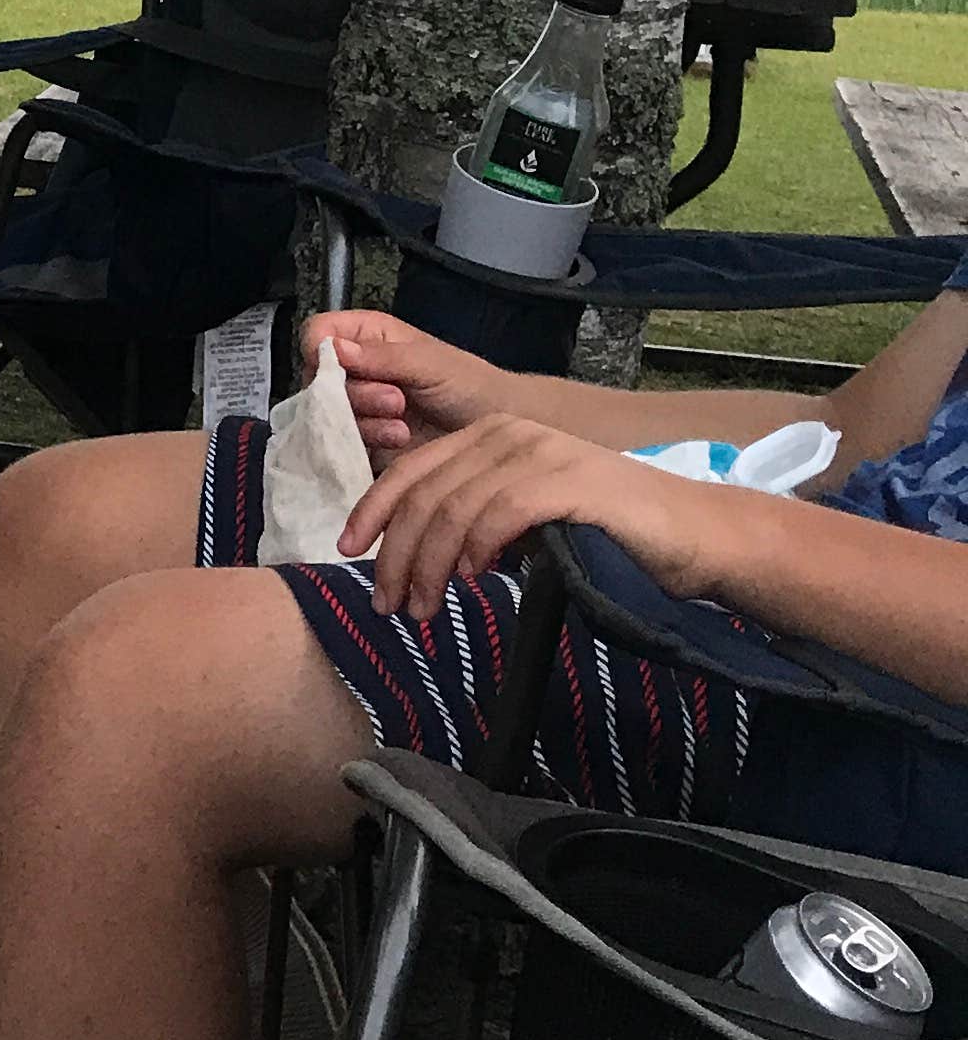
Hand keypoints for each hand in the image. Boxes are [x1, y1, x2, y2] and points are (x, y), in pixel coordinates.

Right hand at [298, 309, 510, 469]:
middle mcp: (355, 369)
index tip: (339, 366)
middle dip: (355, 393)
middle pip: (318, 378)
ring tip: (403, 425)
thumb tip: (332, 349)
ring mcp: (356, 407)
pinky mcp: (361, 440)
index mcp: (367, 336)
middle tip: (396, 400)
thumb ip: (381, 356)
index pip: (318, 333)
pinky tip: (398, 441)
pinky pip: (342, 442)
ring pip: (328, 413)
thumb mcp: (428, 363)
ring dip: (365, 421)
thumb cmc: (468, 384)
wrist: (491, 433)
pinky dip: (367, 442)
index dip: (321, 349)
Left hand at [336, 414, 726, 619]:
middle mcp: (510, 433)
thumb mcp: (524, 523)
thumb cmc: (607, 535)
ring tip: (424, 607)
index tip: (348, 551)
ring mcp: (542, 452)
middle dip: (396, 552)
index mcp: (492, 436)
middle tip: (390, 604)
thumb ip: (474, 523)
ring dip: (429, 563)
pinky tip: (473, 578)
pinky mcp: (571, 480)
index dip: (372, 510)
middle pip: (425, 491)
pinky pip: (502, 510)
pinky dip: (476, 546)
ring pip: (454, 506)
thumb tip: (415, 557)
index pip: (411, 469)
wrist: (691, 536)